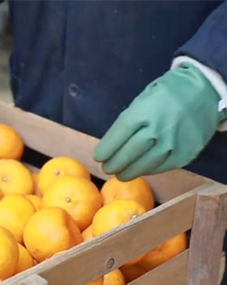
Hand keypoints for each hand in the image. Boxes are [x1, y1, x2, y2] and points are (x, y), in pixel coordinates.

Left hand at [94, 62, 225, 180]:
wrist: (203, 92)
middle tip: (107, 168)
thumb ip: (129, 121)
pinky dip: (147, 171)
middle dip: (114, 164)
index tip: (98, 157)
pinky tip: (140, 170)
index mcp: (143, 112)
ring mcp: (171, 144)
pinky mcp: (184, 155)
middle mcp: (156, 130)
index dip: (106, 149)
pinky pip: (160, 167)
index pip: (118, 136)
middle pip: (128, 154)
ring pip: (144, 165)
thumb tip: (112, 143)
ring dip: (129, 172)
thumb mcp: (142, 100)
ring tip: (120, 174)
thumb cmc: (166, 95)